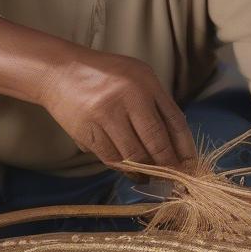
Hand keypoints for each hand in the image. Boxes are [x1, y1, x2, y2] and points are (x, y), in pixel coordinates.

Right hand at [39, 51, 196, 171]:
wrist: (59, 72)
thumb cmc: (105, 75)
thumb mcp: (138, 77)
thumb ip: (158, 104)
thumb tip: (177, 145)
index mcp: (145, 83)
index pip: (173, 122)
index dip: (185, 148)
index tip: (190, 166)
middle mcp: (127, 97)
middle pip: (156, 142)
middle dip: (168, 166)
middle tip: (175, 180)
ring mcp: (105, 114)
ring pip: (134, 156)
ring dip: (147, 172)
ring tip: (154, 178)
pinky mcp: (87, 131)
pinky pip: (112, 159)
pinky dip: (125, 170)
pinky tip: (133, 172)